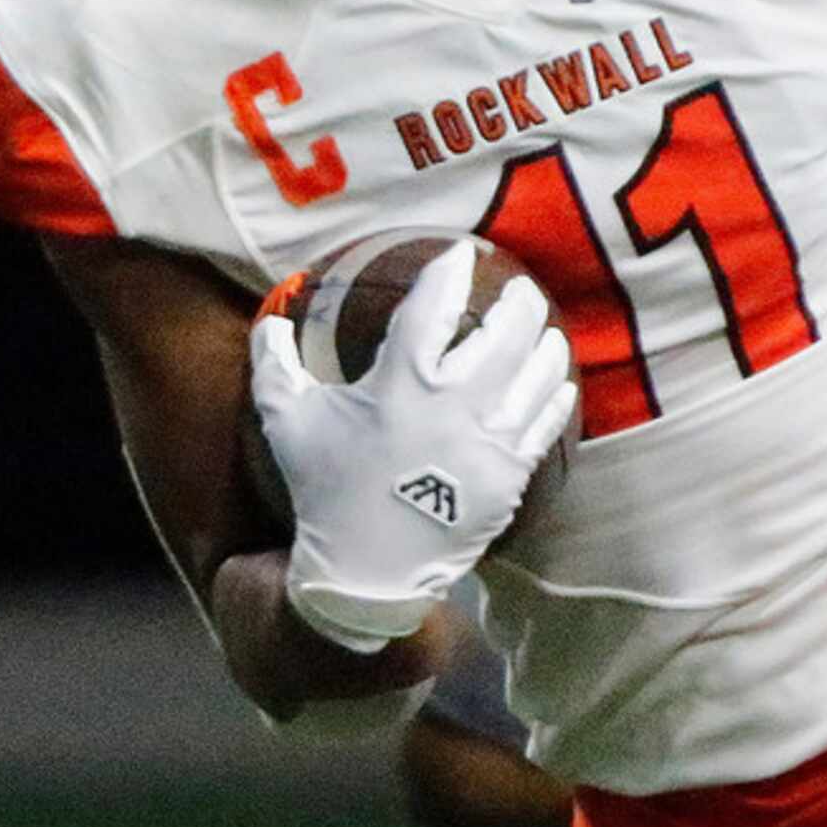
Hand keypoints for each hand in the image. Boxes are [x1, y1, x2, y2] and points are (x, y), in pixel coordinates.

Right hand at [250, 245, 576, 654]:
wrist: (366, 573)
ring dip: (543, 344)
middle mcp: (453, 405)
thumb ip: (275, 364)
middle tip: (520, 290)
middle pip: (502, 334)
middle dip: (517, 303)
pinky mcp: (509, 476)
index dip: (449, 271)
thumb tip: (269, 322)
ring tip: (544, 329)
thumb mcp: (288, 421)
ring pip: (534, 375)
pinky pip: (545, 424)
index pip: (432, 307)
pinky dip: (554, 396)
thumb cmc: (326, 490)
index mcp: (401, 383)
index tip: (461, 252)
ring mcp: (488, 441)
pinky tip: (557, 381)